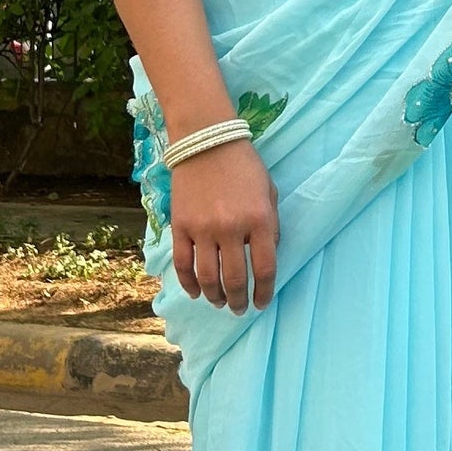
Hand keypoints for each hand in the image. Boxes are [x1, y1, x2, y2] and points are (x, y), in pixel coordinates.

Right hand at [169, 137, 279, 312]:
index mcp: (260, 220)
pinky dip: (189, 283)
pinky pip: (183, 264)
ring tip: (220, 303)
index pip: (265, 269)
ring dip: (215, 297)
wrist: (206, 140)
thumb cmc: (244, 166)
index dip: (264, 292)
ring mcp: (203, 229)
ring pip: (208, 277)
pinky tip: (196, 292)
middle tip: (238, 309)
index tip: (262, 303)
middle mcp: (231, 228)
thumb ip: (271, 226)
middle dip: (238, 301)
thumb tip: (265, 258)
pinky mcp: (180, 226)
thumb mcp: (269, 193)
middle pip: (235, 279)